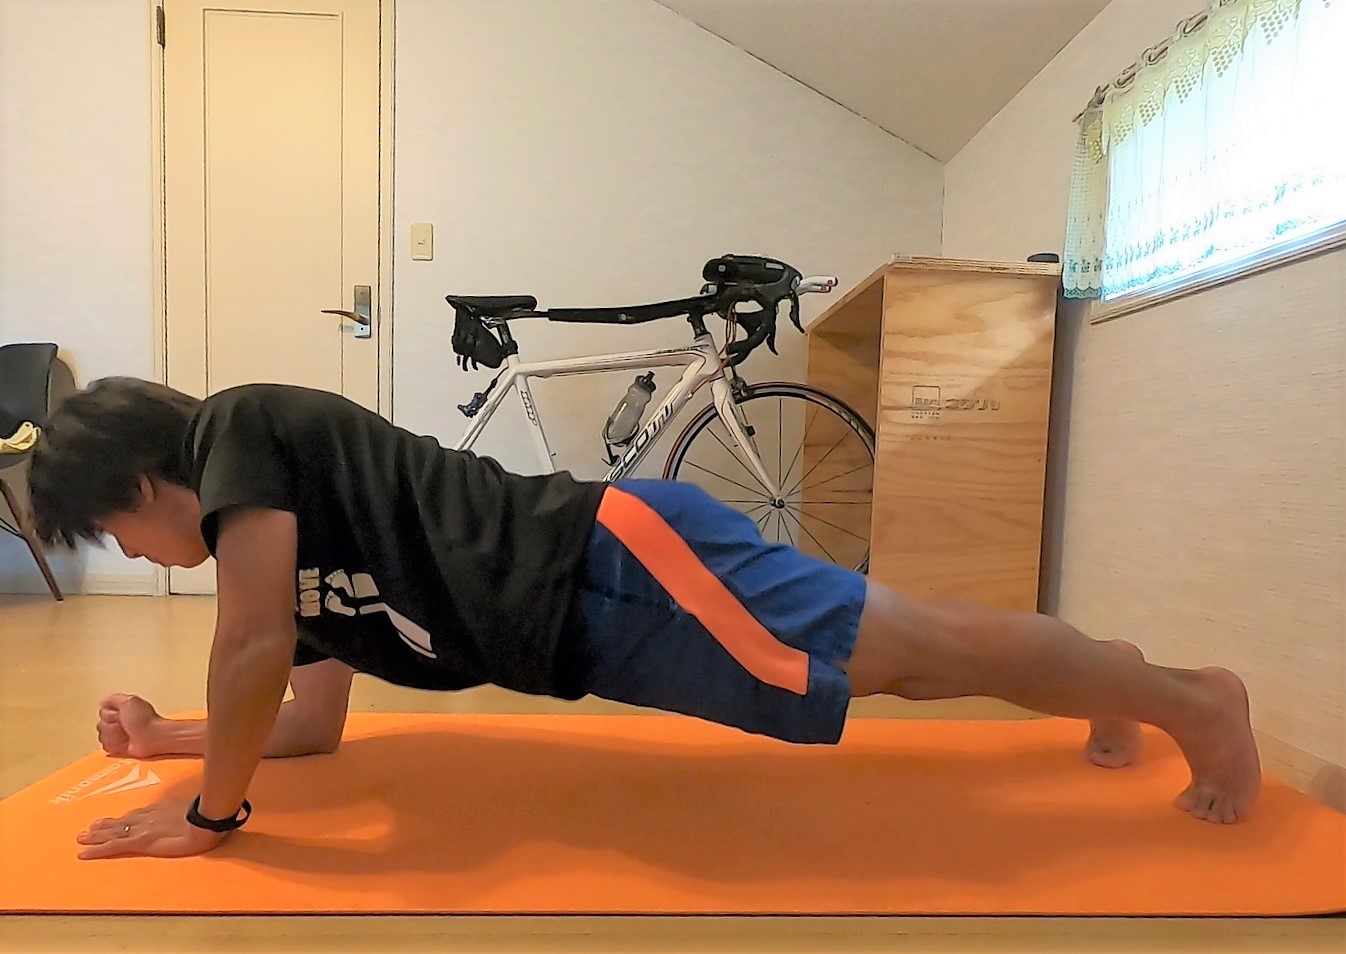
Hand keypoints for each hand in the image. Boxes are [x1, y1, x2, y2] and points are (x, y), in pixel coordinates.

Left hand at [75, 800, 228, 859]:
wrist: (207, 820)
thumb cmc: (209, 815)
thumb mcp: (197, 810)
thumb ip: (188, 813)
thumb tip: (193, 814)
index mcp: (161, 810)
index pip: (137, 815)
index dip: (124, 818)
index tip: (113, 820)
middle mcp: (147, 817)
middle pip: (122, 822)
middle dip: (105, 826)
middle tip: (88, 829)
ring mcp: (141, 828)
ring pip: (113, 832)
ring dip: (96, 836)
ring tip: (82, 838)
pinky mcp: (139, 842)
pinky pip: (113, 846)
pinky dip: (97, 849)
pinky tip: (84, 853)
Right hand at [97, 693, 162, 758]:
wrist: (153, 737)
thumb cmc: (145, 720)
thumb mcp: (129, 701)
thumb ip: (114, 699)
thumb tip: (102, 702)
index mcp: (122, 709)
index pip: (102, 712)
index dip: (110, 714)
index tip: (120, 714)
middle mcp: (119, 722)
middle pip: (100, 725)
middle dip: (112, 726)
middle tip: (125, 725)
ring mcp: (118, 735)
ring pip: (102, 736)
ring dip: (115, 735)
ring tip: (127, 734)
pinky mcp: (118, 747)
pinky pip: (106, 747)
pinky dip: (116, 745)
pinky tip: (125, 742)